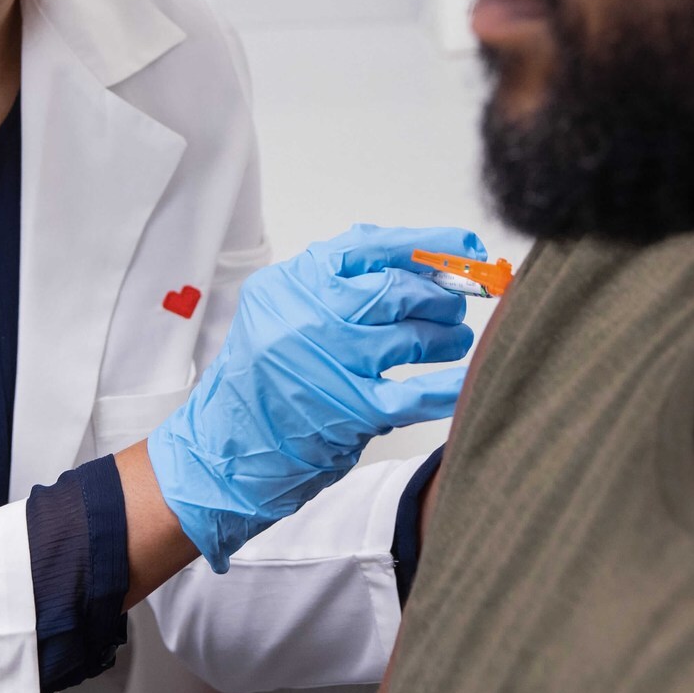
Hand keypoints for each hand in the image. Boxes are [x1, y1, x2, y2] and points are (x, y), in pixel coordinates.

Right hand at [147, 224, 479, 571]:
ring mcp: (329, 363)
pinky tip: (468, 378)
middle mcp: (307, 316)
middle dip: (440, 296)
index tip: (464, 249)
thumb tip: (419, 266)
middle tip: (456, 303)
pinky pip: (415, 394)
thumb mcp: (281, 311)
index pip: (371, 245)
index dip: (428, 245)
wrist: (225, 448)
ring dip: (445, 337)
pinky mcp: (349, 411)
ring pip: (411, 336)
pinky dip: (448, 386)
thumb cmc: (260, 379)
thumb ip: (336, 283)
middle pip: (397, 290)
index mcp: (291, 282)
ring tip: (454, 340)